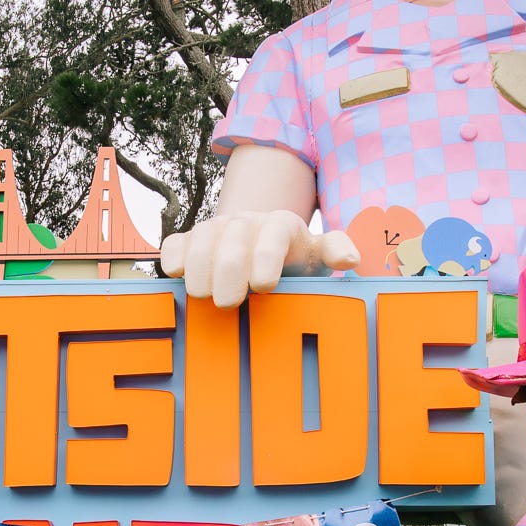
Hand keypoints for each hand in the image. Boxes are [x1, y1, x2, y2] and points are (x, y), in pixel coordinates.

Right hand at [160, 212, 359, 307]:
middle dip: (228, 272)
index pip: (273, 234)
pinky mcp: (189, 240)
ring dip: (200, 269)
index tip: (264, 285)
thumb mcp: (317, 256)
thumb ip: (335, 251)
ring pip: (200, 240)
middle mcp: (245, 222)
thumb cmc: (293, 260)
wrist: (260, 249)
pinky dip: (173, 260)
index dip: (266, 257)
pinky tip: (179, 277)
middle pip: (232, 241)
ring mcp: (215, 229)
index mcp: (281, 225)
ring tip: (204, 295)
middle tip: (228, 303)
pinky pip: (174, 244)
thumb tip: (352, 260)